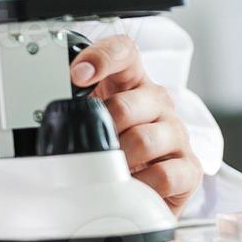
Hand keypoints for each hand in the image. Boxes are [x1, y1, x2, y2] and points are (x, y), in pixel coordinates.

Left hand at [70, 35, 200, 216]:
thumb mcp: (87, 120)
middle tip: (89, 146)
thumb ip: (73, 107)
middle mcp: (157, 102)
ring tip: (109, 169)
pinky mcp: (189, 167)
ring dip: (119, 159)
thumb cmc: (109, 147)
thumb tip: (52, 109)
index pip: (123, 51)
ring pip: (144, 139)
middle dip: (101, 130)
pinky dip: (141, 183)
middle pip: (125, 104)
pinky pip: (165, 174)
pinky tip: (133, 184)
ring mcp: (175, 132)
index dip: (101, 58)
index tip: (76, 75)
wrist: (137, 189)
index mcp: (131, 81)